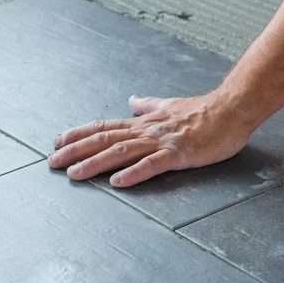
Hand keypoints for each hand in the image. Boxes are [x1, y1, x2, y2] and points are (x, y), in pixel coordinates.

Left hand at [47, 90, 251, 187]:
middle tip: (52, 161)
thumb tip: (132, 99)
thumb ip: (148, 104)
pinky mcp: (179, 154)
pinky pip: (153, 164)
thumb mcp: (169, 105)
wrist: (231, 109)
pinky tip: (117, 182)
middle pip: (105, 139)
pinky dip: (133, 173)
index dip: (79, 133)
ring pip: (121, 152)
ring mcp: (161, 142)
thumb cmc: (202, 111)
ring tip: (74, 174)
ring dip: (95, 163)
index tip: (58, 141)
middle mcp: (146, 130)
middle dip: (76, 151)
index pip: (105, 126)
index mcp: (144, 122)